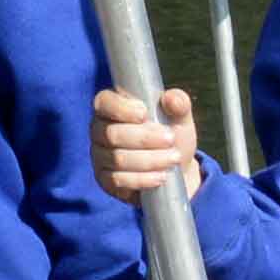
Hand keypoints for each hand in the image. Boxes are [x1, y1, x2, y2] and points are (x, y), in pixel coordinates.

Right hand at [93, 84, 199, 201]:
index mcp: (113, 107)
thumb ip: (179, 103)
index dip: (121, 109)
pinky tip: (160, 177)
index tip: (144, 114)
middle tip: (170, 139)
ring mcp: (100, 156)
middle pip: (112, 134)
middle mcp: (100, 130)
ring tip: (173, 159)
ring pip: (118, 158)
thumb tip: (171, 100)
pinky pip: (118, 180)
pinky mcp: (105, 180)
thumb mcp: (180, 117)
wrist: (177, 170)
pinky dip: (142, 179)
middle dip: (144, 138)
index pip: (104, 102)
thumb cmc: (172, 136)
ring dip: (149, 160)